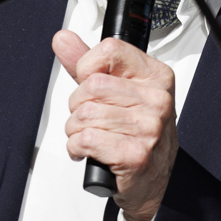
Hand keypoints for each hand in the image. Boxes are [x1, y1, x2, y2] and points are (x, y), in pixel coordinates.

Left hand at [53, 30, 176, 220]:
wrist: (153, 181)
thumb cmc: (136, 134)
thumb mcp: (118, 92)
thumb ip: (88, 65)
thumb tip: (62, 39)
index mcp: (156, 77)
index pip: (109, 51)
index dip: (87, 68)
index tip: (92, 86)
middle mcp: (157, 100)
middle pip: (92, 86)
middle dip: (78, 106)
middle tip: (90, 119)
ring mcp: (149, 128)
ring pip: (85, 115)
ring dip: (76, 130)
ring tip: (92, 137)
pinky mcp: (135, 155)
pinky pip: (86, 140)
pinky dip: (77, 148)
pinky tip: (90, 152)